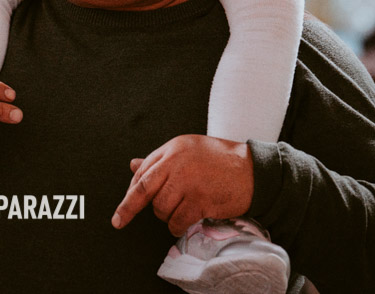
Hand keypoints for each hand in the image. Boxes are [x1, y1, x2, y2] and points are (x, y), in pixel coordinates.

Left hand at [111, 135, 253, 235]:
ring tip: (182, 210)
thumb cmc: (221, 161)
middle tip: (119, 221)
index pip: (143, 170)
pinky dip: (178, 226)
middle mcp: (177, 161)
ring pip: (161, 208)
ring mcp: (188, 181)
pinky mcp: (199, 199)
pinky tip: (187, 222)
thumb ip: (161, 160)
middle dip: (128, 208)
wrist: (255, 171)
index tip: (121, 206)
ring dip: (167, 216)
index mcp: (173, 147)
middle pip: (143, 188)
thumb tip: (133, 164)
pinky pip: (178, 221)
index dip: (131, 190)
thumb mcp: (188, 151)